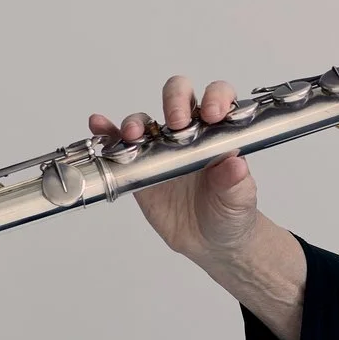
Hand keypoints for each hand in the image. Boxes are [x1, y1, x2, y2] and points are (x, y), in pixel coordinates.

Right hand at [88, 75, 262, 273]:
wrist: (210, 242)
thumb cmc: (230, 212)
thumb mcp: (239, 199)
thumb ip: (236, 182)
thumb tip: (236, 165)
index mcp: (219, 134)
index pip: (219, 99)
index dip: (216, 97)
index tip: (212, 114)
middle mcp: (189, 134)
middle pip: (179, 97)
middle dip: (175, 101)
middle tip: (177, 123)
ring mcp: (162, 148)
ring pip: (145, 121)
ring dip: (136, 121)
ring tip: (133, 134)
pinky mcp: (140, 166)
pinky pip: (120, 144)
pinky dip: (107, 132)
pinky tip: (99, 126)